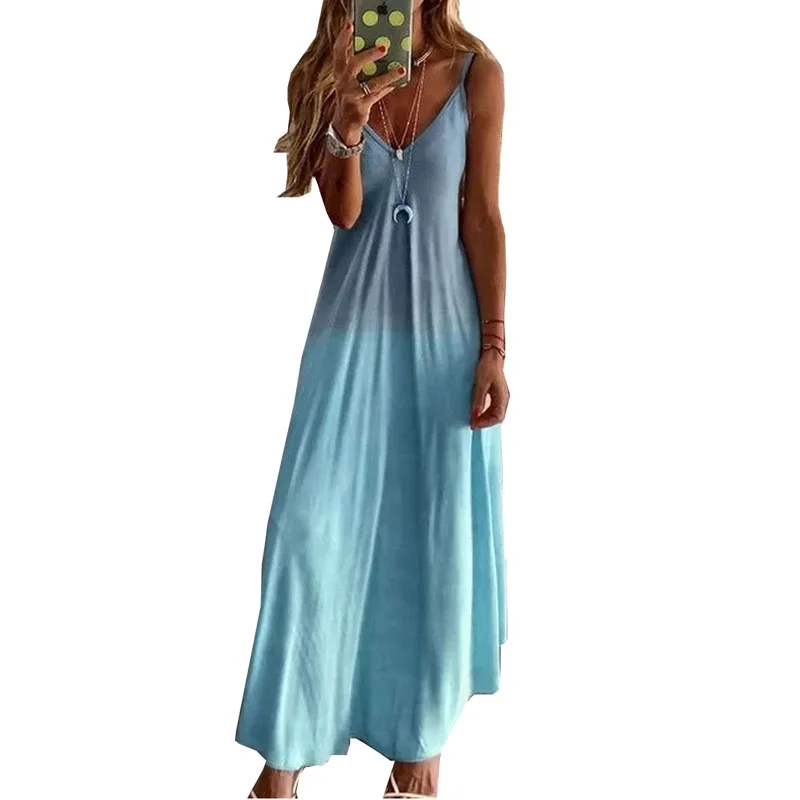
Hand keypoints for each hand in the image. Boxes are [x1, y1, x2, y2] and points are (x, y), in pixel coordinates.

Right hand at [331, 20, 404, 143]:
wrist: (344, 123)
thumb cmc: (350, 96)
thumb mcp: (350, 79)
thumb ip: (358, 65)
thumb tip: (379, 48)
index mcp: (339, 72)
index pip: (338, 52)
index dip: (342, 38)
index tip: (350, 25)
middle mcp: (342, 83)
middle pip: (353, 65)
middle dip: (368, 54)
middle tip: (384, 47)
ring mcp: (351, 96)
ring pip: (371, 83)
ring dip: (387, 75)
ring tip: (400, 68)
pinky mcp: (360, 108)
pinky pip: (377, 95)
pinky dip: (388, 88)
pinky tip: (397, 82)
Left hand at [470, 349, 509, 429]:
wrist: (491, 356)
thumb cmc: (487, 368)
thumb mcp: (481, 384)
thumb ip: (479, 400)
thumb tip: (476, 415)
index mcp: (502, 397)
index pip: (497, 417)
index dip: (486, 423)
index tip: (474, 425)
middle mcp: (504, 399)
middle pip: (497, 417)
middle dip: (485, 422)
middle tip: (472, 424)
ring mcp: (502, 397)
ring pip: (496, 413)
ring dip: (485, 418)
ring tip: (474, 420)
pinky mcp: (497, 394)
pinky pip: (493, 408)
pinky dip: (486, 413)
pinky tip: (477, 412)